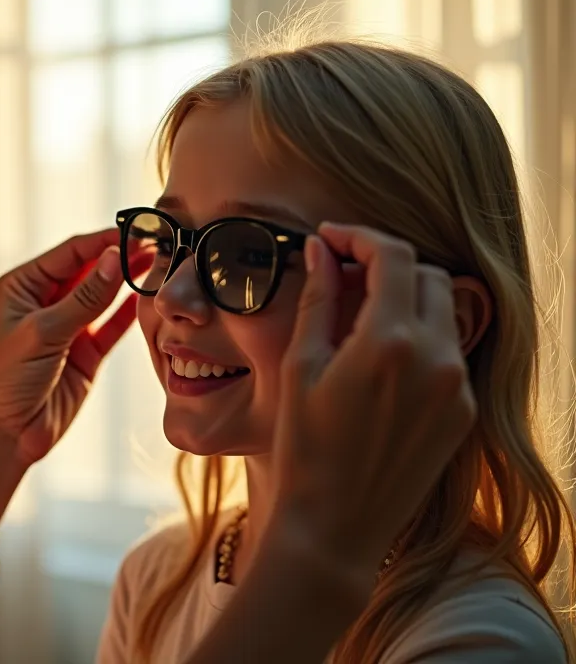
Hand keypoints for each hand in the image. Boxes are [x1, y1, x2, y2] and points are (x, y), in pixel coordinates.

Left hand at [0, 229, 143, 464]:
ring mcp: (68, 327)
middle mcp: (45, 302)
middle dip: (120, 257)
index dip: (103, 242)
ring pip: (104, 296)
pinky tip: (148, 296)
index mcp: (23, 286)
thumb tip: (116, 259)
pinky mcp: (86, 353)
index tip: (137, 233)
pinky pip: (112, 325)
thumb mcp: (42, 333)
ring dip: (128, 281)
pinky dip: (129, 312)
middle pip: (90, 270)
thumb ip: (84, 299)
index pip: (70, 253)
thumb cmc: (4, 380)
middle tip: (157, 245)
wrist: (4, 434)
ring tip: (160, 263)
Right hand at [270, 223, 475, 573]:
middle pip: (426, 275)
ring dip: (406, 298)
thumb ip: (317, 300)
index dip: (359, 237)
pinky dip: (418, 337)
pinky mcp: (463, 410)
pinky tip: (378, 358)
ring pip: (444, 310)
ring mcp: (456, 386)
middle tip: (342, 274)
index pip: (393, 256)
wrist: (336, 524)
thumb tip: (321, 249)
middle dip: (386, 264)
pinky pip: (448, 352)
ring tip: (359, 315)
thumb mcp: (299, 366)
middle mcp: (435, 357)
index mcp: (389, 341)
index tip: (330, 239)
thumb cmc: (304, 447)